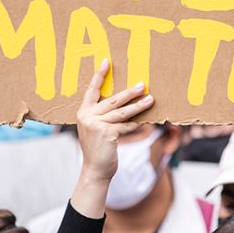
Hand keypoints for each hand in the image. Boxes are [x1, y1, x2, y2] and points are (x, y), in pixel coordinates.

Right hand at [76, 60, 152, 184]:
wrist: (95, 170)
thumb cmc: (98, 149)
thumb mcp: (95, 129)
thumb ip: (103, 116)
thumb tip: (125, 103)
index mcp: (83, 112)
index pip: (92, 90)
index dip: (99, 75)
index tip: (107, 61)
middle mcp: (87, 116)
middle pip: (112, 100)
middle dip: (129, 92)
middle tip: (142, 84)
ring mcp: (96, 125)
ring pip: (122, 112)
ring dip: (138, 105)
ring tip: (150, 99)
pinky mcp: (107, 133)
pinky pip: (126, 125)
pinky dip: (136, 123)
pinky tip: (145, 120)